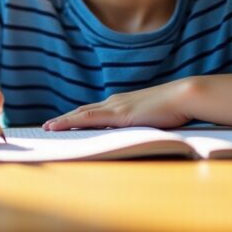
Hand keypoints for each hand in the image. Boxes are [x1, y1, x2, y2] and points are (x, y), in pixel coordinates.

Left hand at [42, 78, 195, 130]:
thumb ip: (142, 125)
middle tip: (48, 127)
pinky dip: (69, 122)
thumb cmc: (175, 109)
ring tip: (47, 128)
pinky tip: (57, 127)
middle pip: (83, 112)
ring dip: (63, 121)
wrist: (185, 96)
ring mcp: (115, 107)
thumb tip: (136, 135)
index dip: (78, 117)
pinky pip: (86, 119)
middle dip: (65, 120)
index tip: (65, 123)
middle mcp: (115, 102)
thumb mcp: (154, 118)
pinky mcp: (117, 114)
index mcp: (123, 104)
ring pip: (80, 115)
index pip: (95, 112)